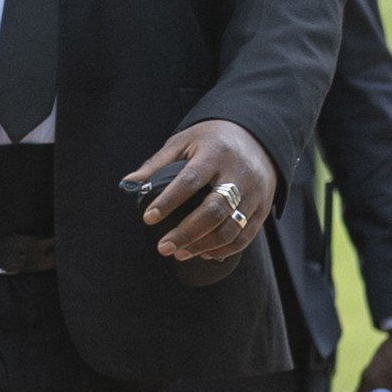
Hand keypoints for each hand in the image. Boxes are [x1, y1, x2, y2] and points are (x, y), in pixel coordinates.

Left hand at [124, 120, 276, 261]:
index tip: (148, 219)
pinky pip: (246, 235)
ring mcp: (254, 192)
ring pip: (231, 227)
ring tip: (179, 253)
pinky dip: (224, 249)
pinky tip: (204, 253)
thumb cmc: (211, 140)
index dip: (168, 202)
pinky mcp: (263, 207)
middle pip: (214, 210)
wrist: (256, 137)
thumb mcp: (183, 142)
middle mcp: (238, 173)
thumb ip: (157, 164)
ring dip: (204, 245)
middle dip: (187, 233)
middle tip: (163, 247)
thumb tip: (128, 183)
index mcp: (215, 154)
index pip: (189, 181)